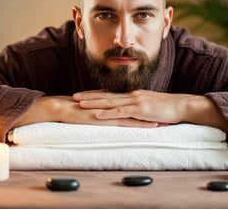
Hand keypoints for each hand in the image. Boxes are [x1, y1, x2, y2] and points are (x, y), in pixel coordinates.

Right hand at [12, 95, 158, 128]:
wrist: (60, 107)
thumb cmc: (74, 108)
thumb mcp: (91, 108)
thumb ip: (101, 108)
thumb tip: (108, 111)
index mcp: (110, 101)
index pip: (131, 103)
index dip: (145, 106)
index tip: (158, 110)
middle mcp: (113, 104)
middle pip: (137, 107)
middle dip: (152, 111)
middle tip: (167, 113)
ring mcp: (110, 110)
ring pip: (135, 114)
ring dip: (150, 117)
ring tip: (165, 120)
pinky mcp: (106, 118)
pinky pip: (126, 121)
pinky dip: (139, 123)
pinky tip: (150, 126)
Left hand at [73, 89, 227, 136]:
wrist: (181, 105)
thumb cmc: (167, 107)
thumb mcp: (150, 106)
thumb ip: (138, 108)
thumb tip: (130, 112)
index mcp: (133, 95)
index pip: (111, 94)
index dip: (96, 94)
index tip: (84, 94)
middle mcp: (131, 95)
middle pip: (106, 95)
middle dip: (89, 96)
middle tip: (74, 96)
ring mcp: (135, 101)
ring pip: (110, 102)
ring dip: (93, 103)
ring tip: (79, 103)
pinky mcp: (140, 110)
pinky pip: (120, 112)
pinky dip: (107, 113)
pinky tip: (96, 114)